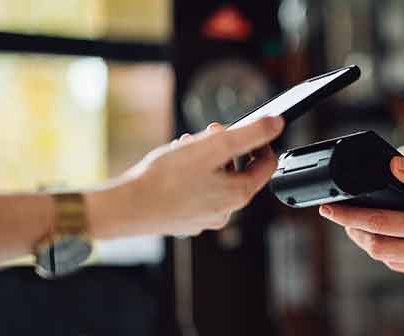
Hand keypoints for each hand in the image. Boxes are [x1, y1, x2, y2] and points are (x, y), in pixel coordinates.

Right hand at [89, 116, 283, 238]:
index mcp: (238, 195)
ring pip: (215, 180)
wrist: (127, 207)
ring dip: (206, 158)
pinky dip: (191, 174)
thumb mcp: (214, 146)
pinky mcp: (185, 219)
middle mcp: (225, 211)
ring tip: (186, 145)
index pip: (266, 166)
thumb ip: (249, 134)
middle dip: (226, 147)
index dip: (261, 143)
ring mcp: (205, 218)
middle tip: (208, 133)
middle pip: (238, 171)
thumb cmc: (166, 179)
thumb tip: (276, 124)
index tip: (247, 130)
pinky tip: (174, 165)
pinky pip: (197, 191)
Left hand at [319, 157, 403, 285]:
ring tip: (367, 227)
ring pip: (393, 262)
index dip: (348, 217)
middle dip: (356, 234)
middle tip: (345, 219)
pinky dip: (397, 255)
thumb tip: (392, 166)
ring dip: (375, 245)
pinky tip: (397, 239)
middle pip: (378, 250)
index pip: (379, 223)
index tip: (329, 209)